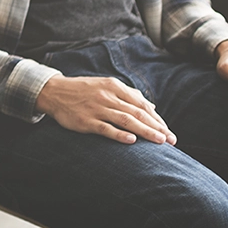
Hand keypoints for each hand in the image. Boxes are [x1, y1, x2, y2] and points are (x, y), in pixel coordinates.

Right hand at [35, 74, 176, 144]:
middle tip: (172, 140)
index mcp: (113, 86)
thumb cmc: (83, 90)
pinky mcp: (85, 120)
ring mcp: (96, 108)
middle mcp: (107, 96)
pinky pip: (105, 128)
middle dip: (156, 127)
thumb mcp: (105, 86)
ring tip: (160, 141)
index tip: (168, 131)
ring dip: (145, 131)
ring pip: (125, 120)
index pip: (140, 103)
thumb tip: (150, 104)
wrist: (55, 92)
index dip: (156, 118)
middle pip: (137, 112)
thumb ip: (128, 94)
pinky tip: (132, 140)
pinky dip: (119, 134)